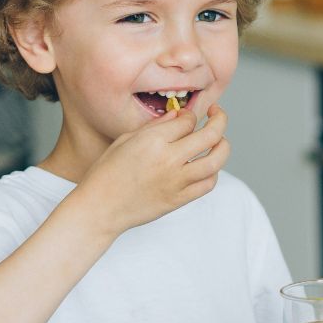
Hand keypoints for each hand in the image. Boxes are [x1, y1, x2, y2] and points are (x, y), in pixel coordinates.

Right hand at [73, 104, 230, 237]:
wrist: (100, 208)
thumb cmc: (107, 172)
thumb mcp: (126, 139)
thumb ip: (156, 126)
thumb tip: (179, 115)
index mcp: (153, 141)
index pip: (188, 120)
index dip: (190, 114)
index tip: (186, 116)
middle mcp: (169, 160)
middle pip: (211, 134)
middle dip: (219, 119)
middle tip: (217, 114)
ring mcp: (177, 181)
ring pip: (217, 159)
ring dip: (223, 145)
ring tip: (219, 140)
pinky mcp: (179, 199)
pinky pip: (208, 184)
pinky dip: (213, 172)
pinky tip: (207, 166)